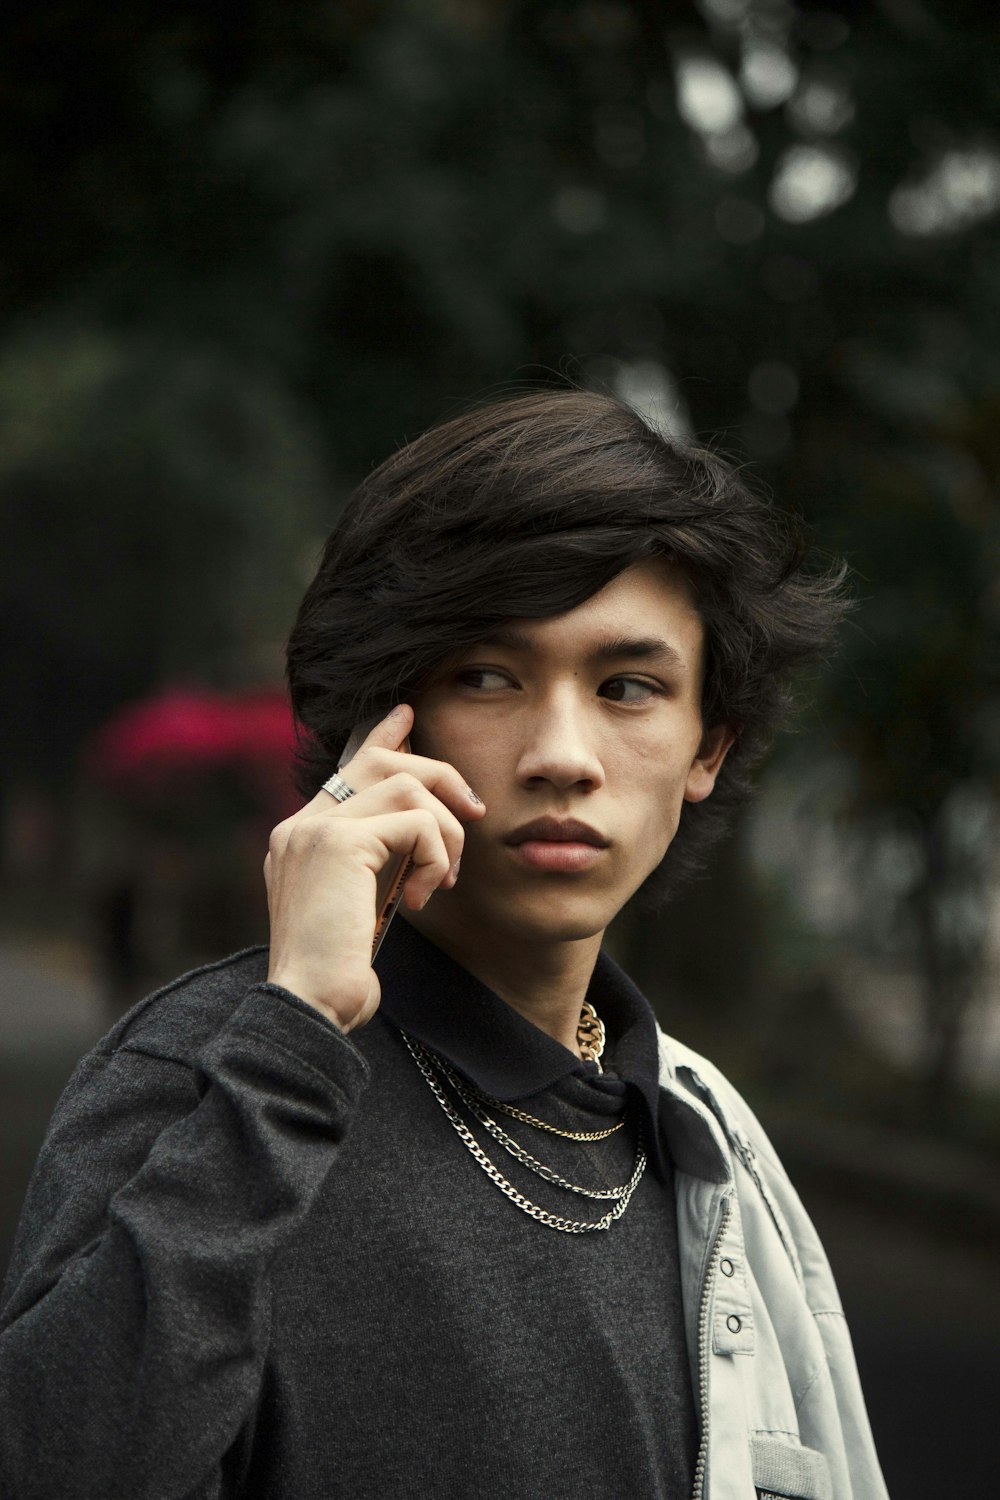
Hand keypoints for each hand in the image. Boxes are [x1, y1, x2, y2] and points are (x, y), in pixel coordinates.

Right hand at [264, 704, 483, 1031]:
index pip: (344, 769)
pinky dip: (434, 855)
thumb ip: (375, 865)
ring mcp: (314, 829)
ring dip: (445, 831)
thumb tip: (419, 833)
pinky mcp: (337, 843)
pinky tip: (424, 895)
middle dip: (437, 776)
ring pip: (406, 785)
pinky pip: (415, 822)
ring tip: (443, 879)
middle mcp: (300, 826)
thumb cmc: (338, 977)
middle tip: (472, 812)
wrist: (310, 1007)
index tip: (407, 715)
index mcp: (300, 838)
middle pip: (378, 760)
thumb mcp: (360, 907)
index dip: (381, 738)